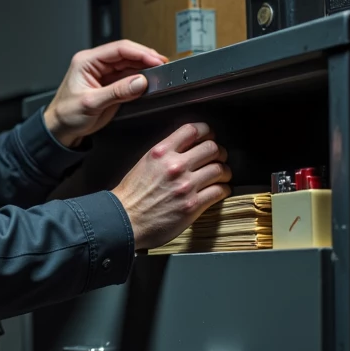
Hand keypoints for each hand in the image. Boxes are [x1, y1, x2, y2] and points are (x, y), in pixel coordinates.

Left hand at [43, 39, 166, 147]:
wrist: (59, 130)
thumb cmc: (66, 115)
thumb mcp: (91, 103)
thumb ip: (117, 92)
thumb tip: (140, 82)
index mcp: (87, 61)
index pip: (118, 49)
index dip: (140, 53)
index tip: (155, 60)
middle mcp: (95, 64)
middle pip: (126, 54)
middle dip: (145, 58)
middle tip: (162, 65)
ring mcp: (103, 73)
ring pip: (129, 65)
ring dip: (144, 68)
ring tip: (159, 72)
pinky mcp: (109, 84)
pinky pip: (128, 77)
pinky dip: (139, 78)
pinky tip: (149, 81)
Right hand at [112, 122, 231, 250]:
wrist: (124, 221)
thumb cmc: (131, 196)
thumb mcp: (144, 163)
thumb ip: (165, 154)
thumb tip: (185, 149)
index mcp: (162, 152)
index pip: (193, 130)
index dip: (208, 131)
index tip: (210, 137)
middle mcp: (175, 165)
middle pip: (212, 148)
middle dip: (219, 152)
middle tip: (219, 158)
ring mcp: (186, 186)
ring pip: (220, 169)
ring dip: (225, 172)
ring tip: (222, 176)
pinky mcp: (192, 205)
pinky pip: (219, 191)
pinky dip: (224, 189)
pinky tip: (220, 190)